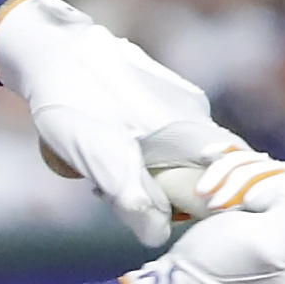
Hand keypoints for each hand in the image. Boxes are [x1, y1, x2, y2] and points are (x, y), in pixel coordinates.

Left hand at [0, 0, 251, 245]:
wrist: (50, 48)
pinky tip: (103, 150)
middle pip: (200, 170)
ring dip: (145, 173)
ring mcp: (177, 100)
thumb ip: (131, 197)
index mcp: (193, 128)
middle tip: (120, 200)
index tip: (191, 218)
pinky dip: (136, 152)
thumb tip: (156, 235)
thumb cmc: (76, 103)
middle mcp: (195, 112)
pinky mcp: (156, 94)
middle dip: (168, 193)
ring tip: (99, 177)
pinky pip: (159, 136)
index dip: (222, 200)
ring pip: (175, 153)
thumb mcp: (101, 157)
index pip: (234, 172)